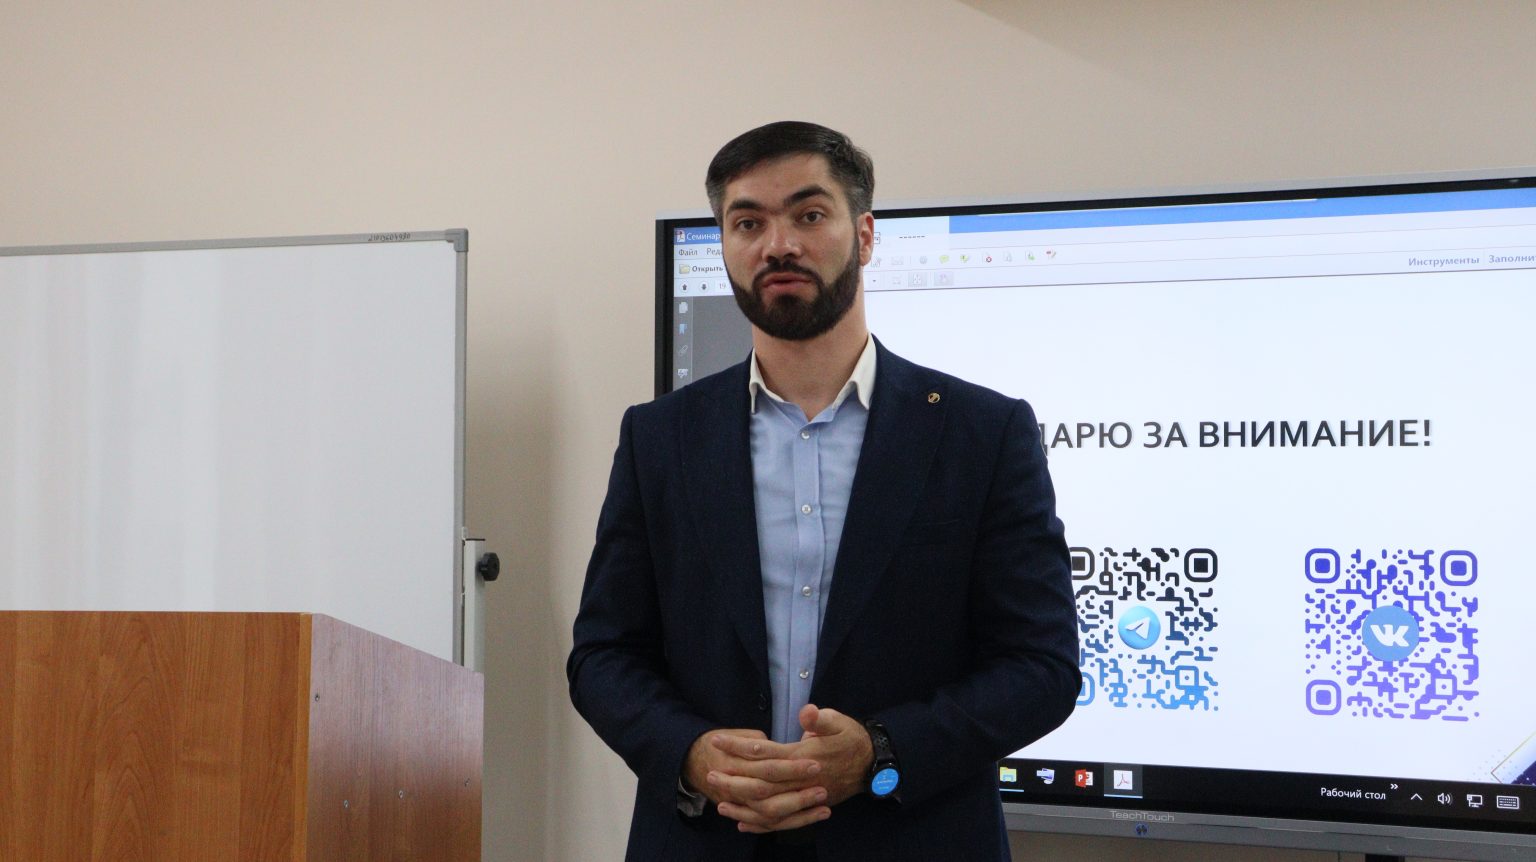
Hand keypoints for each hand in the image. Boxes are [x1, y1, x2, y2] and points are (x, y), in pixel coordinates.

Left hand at [701, 704, 875, 832]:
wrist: (871, 764)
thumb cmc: (852, 739)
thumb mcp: (839, 722)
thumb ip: (821, 719)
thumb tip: (806, 712)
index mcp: (804, 758)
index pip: (765, 753)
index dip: (739, 747)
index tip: (718, 741)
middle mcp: (801, 782)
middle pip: (761, 785)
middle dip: (733, 781)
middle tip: (709, 774)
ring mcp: (803, 797)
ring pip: (768, 808)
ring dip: (742, 806)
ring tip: (719, 802)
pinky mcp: (807, 806)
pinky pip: (780, 821)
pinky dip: (760, 824)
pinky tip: (742, 823)